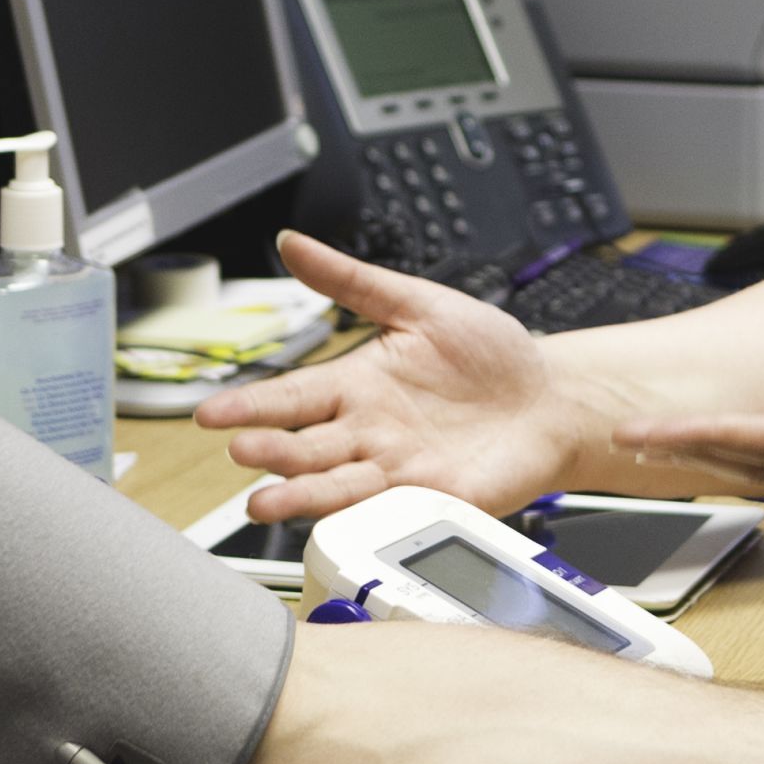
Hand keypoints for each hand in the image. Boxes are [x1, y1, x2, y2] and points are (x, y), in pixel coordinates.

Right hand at [196, 233, 585, 521]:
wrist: (552, 397)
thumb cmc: (491, 355)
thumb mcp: (418, 303)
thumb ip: (353, 281)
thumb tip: (293, 244)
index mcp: (358, 386)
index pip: (291, 397)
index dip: (251, 405)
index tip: (211, 413)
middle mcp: (369, 433)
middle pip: (305, 446)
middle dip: (270, 451)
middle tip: (240, 452)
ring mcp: (398, 468)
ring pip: (335, 485)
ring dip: (298, 495)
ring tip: (260, 503)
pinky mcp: (433, 496)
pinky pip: (389, 507)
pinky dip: (360, 514)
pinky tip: (331, 519)